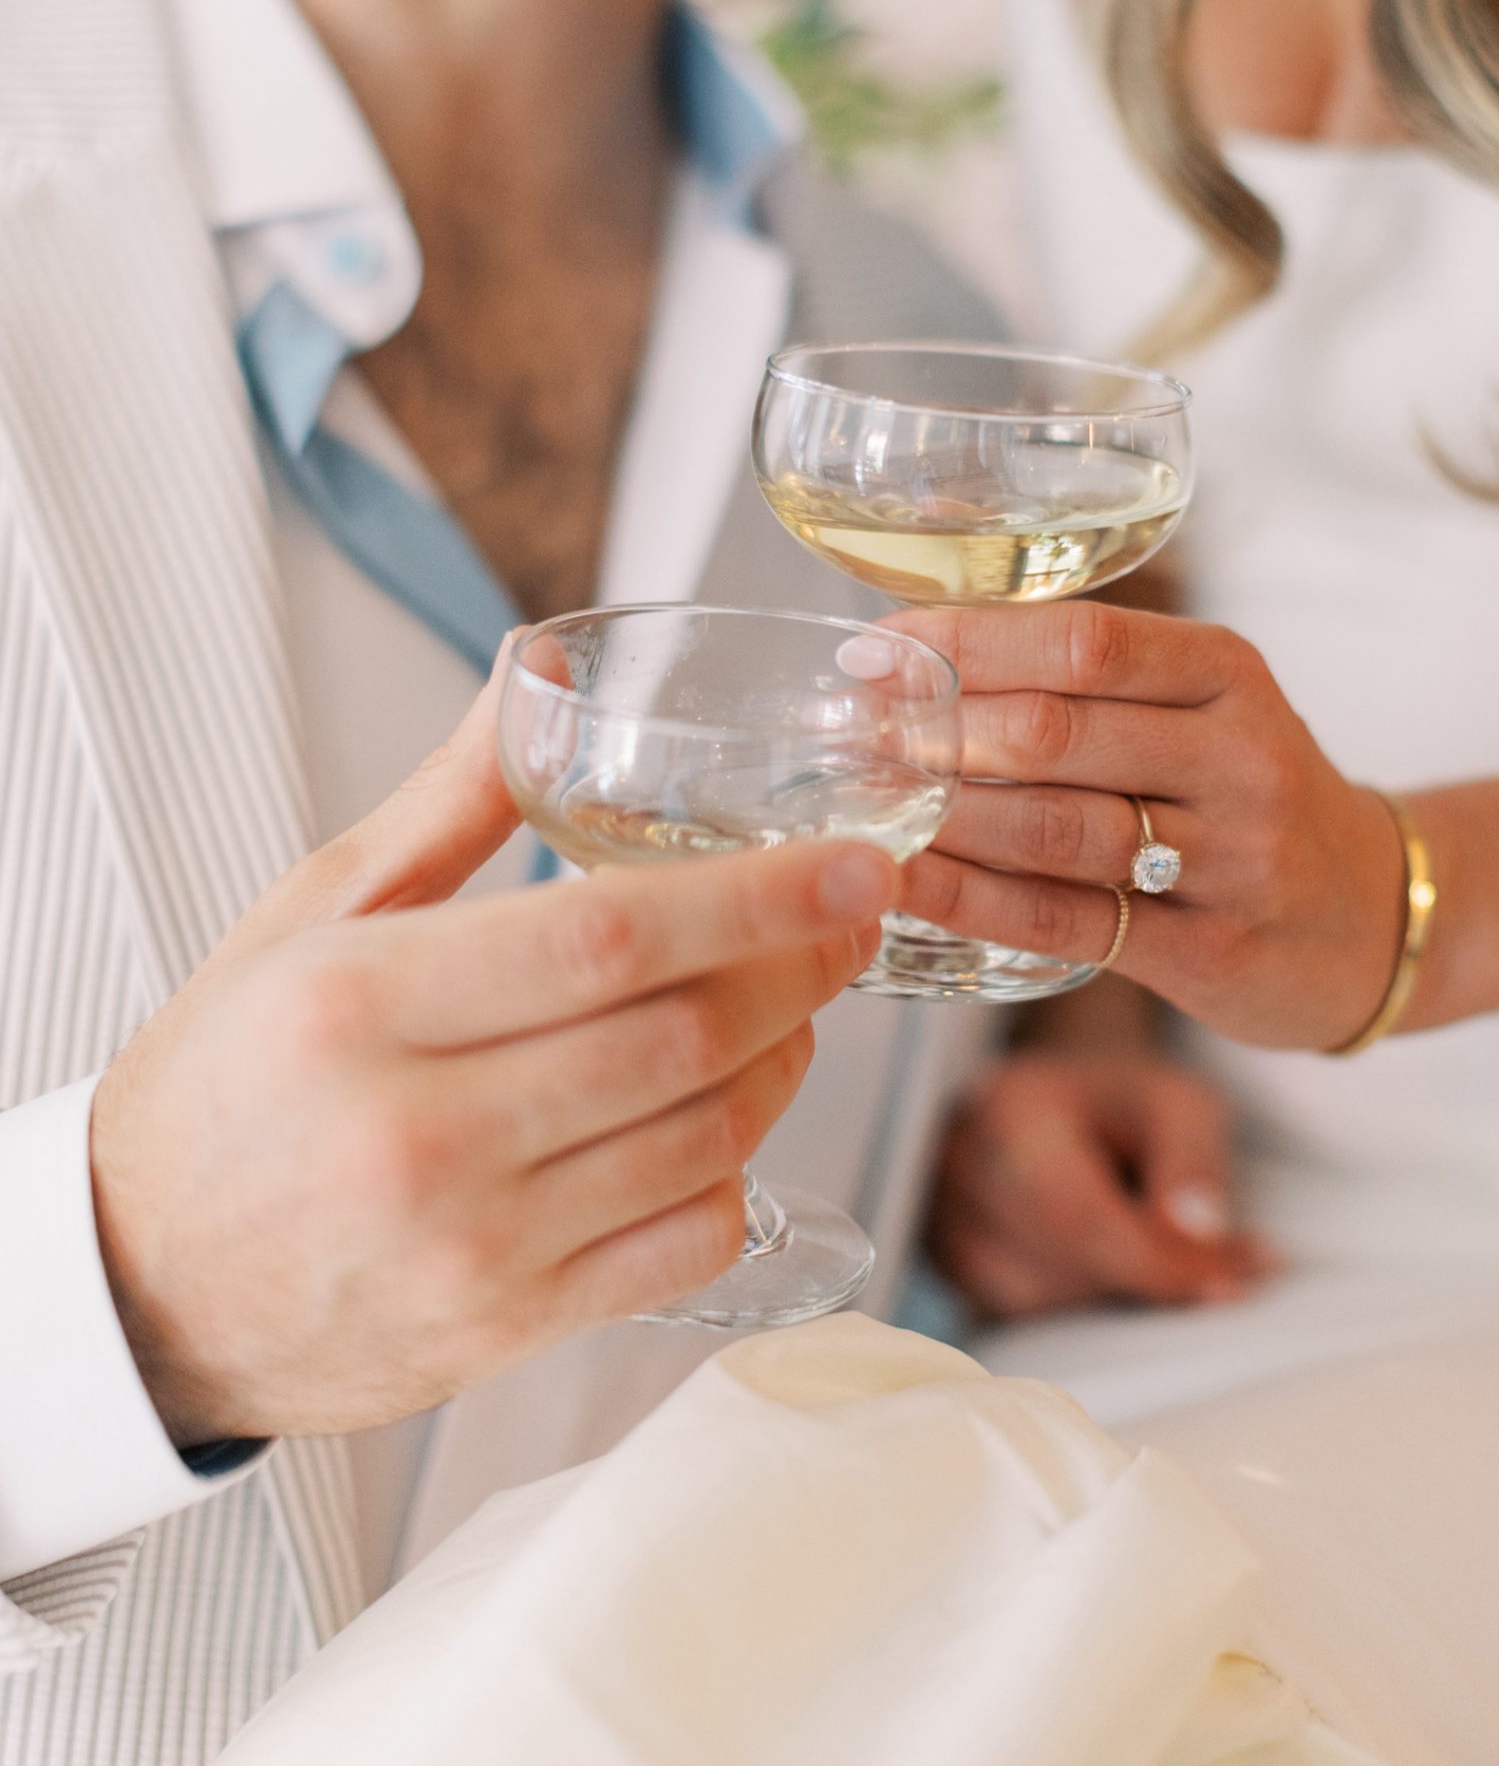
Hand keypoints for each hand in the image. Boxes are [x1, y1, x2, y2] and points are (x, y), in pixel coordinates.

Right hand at [91, 673, 888, 1447]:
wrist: (138, 1286)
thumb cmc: (226, 1081)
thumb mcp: (310, 911)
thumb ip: (449, 798)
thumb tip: (547, 672)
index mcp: (362, 1003)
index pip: (607, 938)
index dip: (756, 898)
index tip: (848, 864)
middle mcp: (419, 1133)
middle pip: (678, 1038)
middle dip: (800, 967)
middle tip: (853, 917)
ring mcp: (471, 1247)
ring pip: (700, 1140)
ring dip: (782, 1059)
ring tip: (793, 1000)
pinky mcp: (505, 1332)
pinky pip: (680, 1249)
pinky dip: (737, 1172)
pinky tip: (728, 1112)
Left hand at [890, 602, 1411, 1050]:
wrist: (1373, 916)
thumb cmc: (1247, 794)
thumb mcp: (1205, 704)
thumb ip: (1091, 674)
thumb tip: (923, 644)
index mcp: (1228, 673)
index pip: (1084, 639)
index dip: (966, 641)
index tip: (876, 652)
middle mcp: (1239, 756)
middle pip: (1057, 732)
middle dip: (935, 731)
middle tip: (850, 735)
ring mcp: (1232, 859)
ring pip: (1055, 829)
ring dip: (942, 814)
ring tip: (863, 803)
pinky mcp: (1210, 950)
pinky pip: (1067, 919)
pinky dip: (972, 898)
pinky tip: (907, 880)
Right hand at [929, 1050, 1273, 1317]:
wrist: (1065, 1098)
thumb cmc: (1126, 1099)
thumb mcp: (1182, 1101)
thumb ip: (1196, 1160)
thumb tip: (1197, 1236)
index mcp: (1010, 1108)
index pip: (1076, 1213)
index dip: (1155, 1264)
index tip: (1229, 1286)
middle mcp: (956, 1164)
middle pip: (1055, 1265)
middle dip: (1146, 1282)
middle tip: (1228, 1274)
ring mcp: (939, 1217)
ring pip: (1032, 1302)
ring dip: (1112, 1299)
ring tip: (1169, 1264)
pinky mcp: (946, 1264)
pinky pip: (1015, 1315)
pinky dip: (1075, 1309)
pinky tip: (1116, 1273)